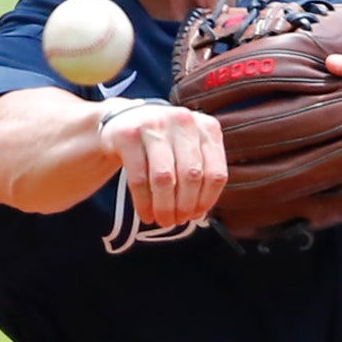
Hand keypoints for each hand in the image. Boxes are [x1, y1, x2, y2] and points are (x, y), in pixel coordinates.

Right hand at [100, 100, 226, 227]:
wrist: (125, 121)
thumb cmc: (165, 144)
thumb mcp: (189, 149)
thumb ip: (201, 174)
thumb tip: (200, 213)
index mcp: (207, 127)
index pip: (215, 173)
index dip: (206, 201)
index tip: (196, 215)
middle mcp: (183, 121)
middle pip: (191, 176)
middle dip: (184, 207)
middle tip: (176, 221)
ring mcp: (154, 124)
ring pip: (164, 178)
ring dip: (164, 207)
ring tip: (162, 221)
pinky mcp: (128, 134)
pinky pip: (138, 178)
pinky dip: (143, 202)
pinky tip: (145, 214)